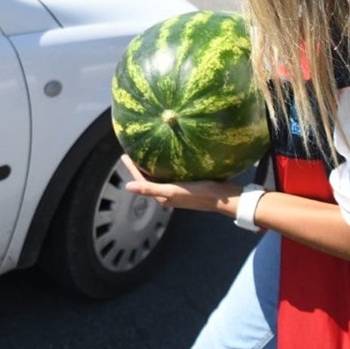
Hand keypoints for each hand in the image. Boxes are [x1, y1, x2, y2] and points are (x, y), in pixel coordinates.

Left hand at [119, 154, 239, 213]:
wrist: (224, 197)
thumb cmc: (198, 194)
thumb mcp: (172, 190)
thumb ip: (150, 189)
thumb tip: (127, 187)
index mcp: (163, 196)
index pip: (142, 181)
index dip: (132, 168)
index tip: (125, 155)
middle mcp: (168, 193)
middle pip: (150, 178)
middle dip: (141, 166)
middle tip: (134, 150)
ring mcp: (178, 189)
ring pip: (161, 175)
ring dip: (153, 165)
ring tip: (147, 151)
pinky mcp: (188, 184)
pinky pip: (172, 173)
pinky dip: (166, 165)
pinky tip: (169, 156)